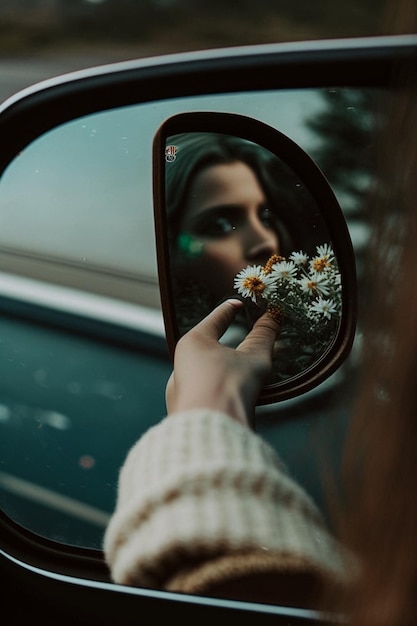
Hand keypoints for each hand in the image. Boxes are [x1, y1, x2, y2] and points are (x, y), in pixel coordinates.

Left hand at [166, 299, 278, 426]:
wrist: (213, 432)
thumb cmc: (228, 388)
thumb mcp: (254, 357)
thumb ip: (264, 335)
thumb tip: (274, 315)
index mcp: (192, 344)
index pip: (214, 320)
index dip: (229, 310)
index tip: (238, 303)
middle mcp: (180, 365)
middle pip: (207, 348)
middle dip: (226, 344)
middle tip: (243, 340)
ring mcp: (180, 391)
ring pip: (204, 373)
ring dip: (223, 370)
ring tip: (242, 371)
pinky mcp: (184, 412)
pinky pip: (203, 394)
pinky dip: (218, 390)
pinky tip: (230, 396)